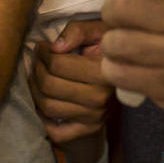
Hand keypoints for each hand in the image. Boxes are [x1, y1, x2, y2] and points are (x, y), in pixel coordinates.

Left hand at [30, 20, 111, 144]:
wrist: (129, 72)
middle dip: (36, 69)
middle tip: (36, 60)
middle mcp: (101, 98)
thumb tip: (55, 47)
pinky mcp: (89, 129)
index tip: (42, 46)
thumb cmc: (108, 47)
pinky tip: (44, 101)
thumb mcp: (98, 30)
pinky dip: (44, 120)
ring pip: (48, 107)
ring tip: (36, 76)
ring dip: (34, 90)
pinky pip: (57, 132)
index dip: (43, 53)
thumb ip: (77, 31)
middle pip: (49, 86)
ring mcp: (95, 117)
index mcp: (104, 72)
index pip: (57, 65)